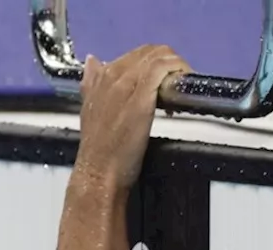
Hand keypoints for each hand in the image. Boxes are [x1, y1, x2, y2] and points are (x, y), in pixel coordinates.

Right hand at [74, 45, 191, 191]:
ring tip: (182, 88)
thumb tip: (93, 61)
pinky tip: (183, 89)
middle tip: (177, 84)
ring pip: (158, 56)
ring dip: (176, 67)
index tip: (162, 82)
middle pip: (149, 51)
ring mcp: (126, 85)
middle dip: (168, 62)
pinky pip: (163, 69)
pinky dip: (177, 72)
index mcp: (99, 79)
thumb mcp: (89, 112)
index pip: (134, 55)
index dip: (153, 63)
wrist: (98, 174)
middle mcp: (111, 76)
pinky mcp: (141, 97)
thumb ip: (91, 86)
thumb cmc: (98, 152)